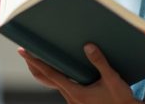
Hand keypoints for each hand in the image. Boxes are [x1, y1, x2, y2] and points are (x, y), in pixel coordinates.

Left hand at [17, 44, 139, 103]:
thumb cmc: (120, 99)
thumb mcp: (112, 79)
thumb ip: (99, 62)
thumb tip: (88, 46)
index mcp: (76, 92)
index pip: (50, 74)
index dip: (36, 61)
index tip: (24, 52)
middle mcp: (71, 98)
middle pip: (47, 79)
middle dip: (35, 65)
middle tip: (25, 52)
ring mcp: (73, 101)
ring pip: (54, 84)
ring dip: (46, 71)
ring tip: (39, 57)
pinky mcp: (78, 102)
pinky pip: (62, 87)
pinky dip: (56, 77)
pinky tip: (59, 69)